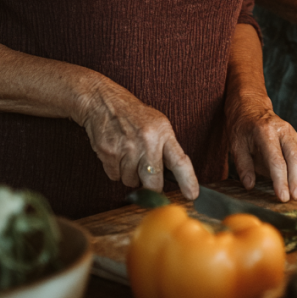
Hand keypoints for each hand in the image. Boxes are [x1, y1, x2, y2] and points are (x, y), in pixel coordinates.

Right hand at [75, 78, 198, 198]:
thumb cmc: (134, 115)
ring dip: (130, 175)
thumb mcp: (157, 124)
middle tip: (147, 177)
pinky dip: (116, 170)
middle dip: (151, 187)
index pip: (180, 161)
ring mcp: (127, 149)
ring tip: (128, 153)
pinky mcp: (109, 154)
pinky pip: (115, 177)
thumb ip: (165, 148)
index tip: (192, 195)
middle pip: (154, 182)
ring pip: (131, 182)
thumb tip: (173, 177)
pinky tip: (117, 153)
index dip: (188, 181)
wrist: (104, 102)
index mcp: (163, 133)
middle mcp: (147, 141)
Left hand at [225, 93, 296, 202]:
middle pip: (295, 158)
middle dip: (296, 180)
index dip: (281, 180)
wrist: (251, 106)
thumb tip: (250, 186)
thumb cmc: (242, 128)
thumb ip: (243, 166)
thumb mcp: (236, 145)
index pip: (276, 160)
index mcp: (265, 132)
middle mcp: (283, 131)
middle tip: (295, 198)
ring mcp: (293, 133)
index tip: (283, 197)